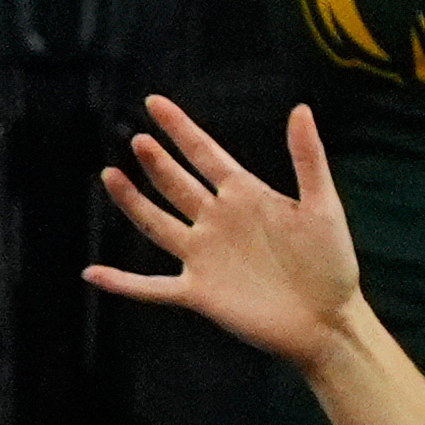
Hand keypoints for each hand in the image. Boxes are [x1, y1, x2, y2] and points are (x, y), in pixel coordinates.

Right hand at [82, 93, 367, 367]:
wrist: (328, 321)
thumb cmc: (332, 264)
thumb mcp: (323, 206)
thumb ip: (308, 158)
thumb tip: (299, 109)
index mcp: (246, 195)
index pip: (204, 153)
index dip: (179, 128)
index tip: (154, 103)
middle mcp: (217, 221)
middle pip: (176, 184)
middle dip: (157, 161)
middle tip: (138, 140)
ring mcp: (203, 256)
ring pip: (156, 224)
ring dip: (132, 202)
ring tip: (110, 176)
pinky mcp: (197, 292)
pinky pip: (151, 287)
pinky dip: (121, 283)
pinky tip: (92, 274)